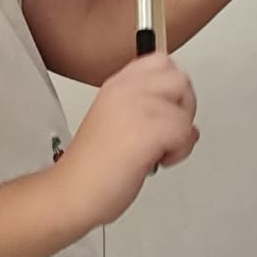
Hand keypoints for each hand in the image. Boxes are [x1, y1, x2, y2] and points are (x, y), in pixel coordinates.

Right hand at [58, 53, 198, 228]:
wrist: (71, 193)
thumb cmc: (91, 169)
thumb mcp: (115, 123)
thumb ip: (145, 112)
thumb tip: (182, 119)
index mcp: (116, 86)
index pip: (160, 62)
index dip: (172, 88)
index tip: (163, 113)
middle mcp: (125, 91)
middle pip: (179, 79)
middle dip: (183, 108)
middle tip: (167, 133)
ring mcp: (136, 107)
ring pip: (186, 109)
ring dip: (181, 135)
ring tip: (158, 151)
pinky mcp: (147, 130)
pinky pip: (186, 131)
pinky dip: (180, 151)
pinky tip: (157, 161)